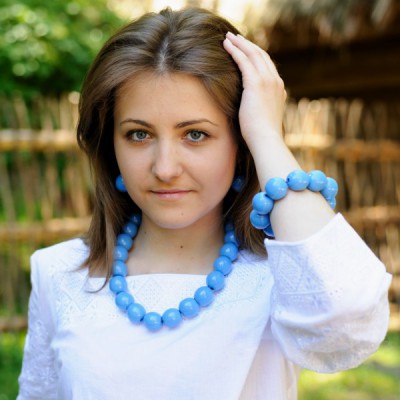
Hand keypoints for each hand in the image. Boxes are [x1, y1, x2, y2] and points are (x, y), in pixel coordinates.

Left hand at [223, 32, 286, 149]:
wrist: (266, 139)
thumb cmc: (261, 135)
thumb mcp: (264, 117)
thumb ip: (263, 107)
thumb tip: (256, 108)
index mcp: (279, 89)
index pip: (267, 65)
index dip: (255, 55)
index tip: (245, 49)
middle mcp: (276, 81)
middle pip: (261, 55)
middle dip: (247, 44)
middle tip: (235, 37)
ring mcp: (268, 81)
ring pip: (253, 54)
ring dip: (240, 43)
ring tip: (228, 37)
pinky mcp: (256, 83)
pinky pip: (244, 61)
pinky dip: (235, 50)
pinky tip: (225, 45)